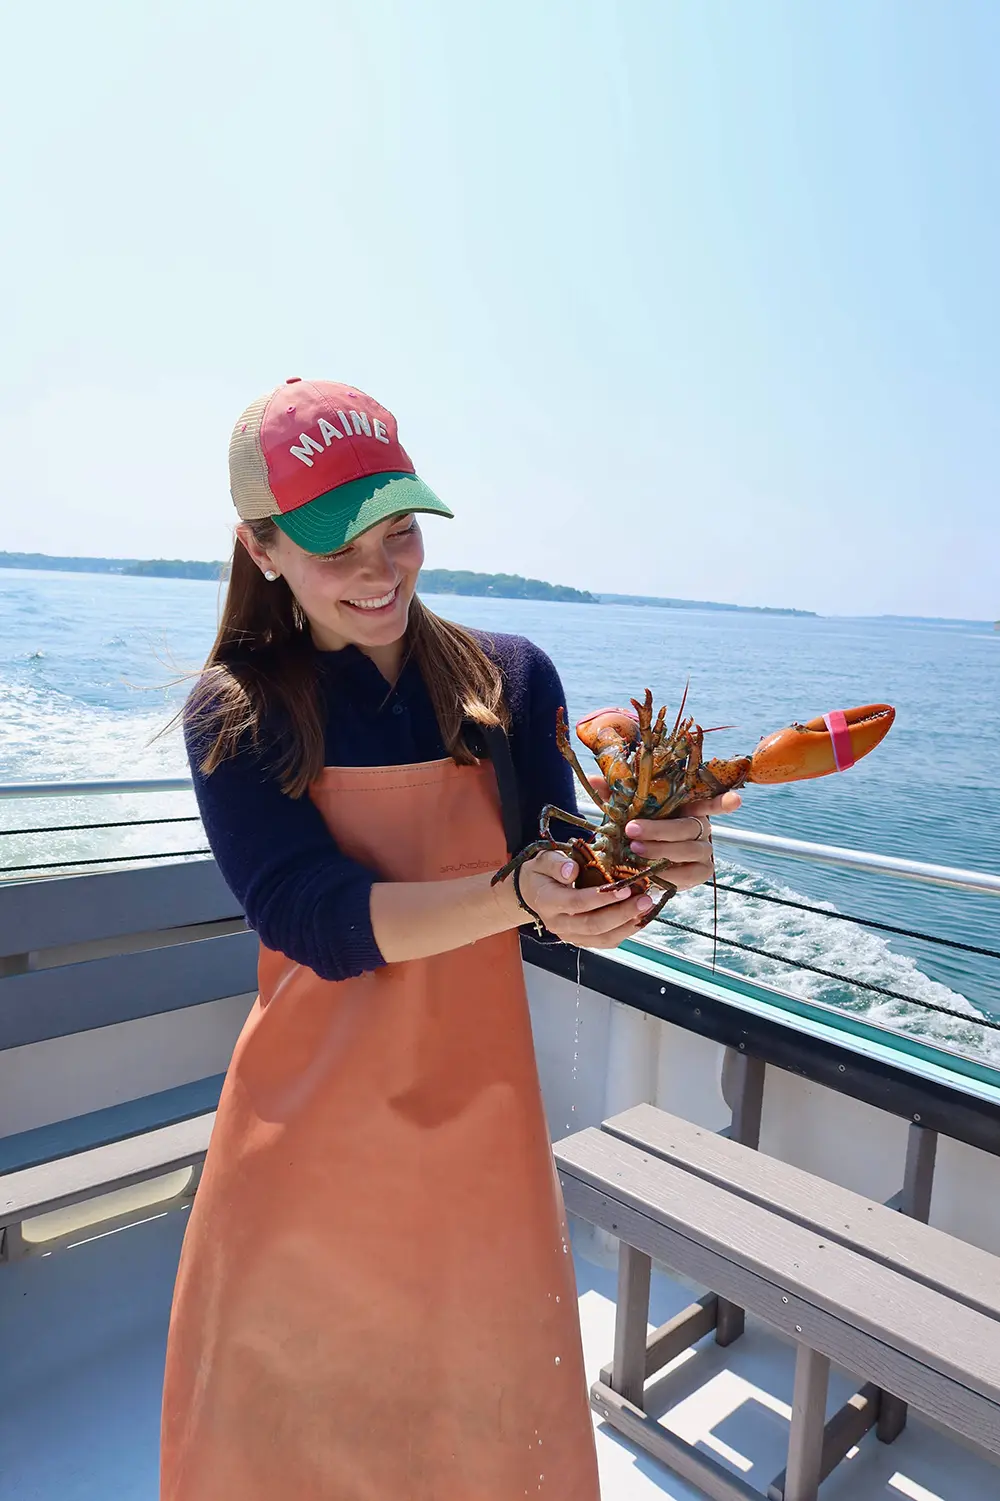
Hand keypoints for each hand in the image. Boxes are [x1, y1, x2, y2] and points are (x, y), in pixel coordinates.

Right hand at [514, 849, 653, 948]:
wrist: (532, 892)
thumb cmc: (542, 873)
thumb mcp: (543, 859)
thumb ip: (556, 863)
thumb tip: (572, 870)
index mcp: (547, 902)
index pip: (577, 903)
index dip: (602, 898)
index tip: (624, 889)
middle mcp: (558, 923)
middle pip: (593, 925)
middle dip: (622, 914)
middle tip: (644, 900)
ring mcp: (570, 935)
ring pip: (602, 938)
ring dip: (628, 925)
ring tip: (647, 909)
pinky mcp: (581, 939)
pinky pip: (605, 941)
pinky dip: (625, 932)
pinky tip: (639, 918)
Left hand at [623, 790, 741, 892]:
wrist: (639, 865)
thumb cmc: (638, 832)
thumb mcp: (626, 812)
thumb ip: (614, 796)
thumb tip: (594, 779)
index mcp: (688, 808)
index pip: (709, 802)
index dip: (723, 801)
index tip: (737, 800)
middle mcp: (701, 827)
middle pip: (688, 826)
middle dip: (659, 828)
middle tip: (632, 829)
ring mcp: (704, 851)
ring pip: (688, 849)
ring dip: (660, 850)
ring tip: (634, 851)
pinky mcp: (701, 872)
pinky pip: (688, 873)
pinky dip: (668, 874)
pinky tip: (650, 874)